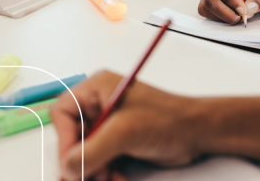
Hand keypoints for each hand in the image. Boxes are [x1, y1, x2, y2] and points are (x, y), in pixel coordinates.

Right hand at [51, 71, 199, 180]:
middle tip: (85, 177)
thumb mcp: (124, 132)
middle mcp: (101, 104)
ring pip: (87, 152)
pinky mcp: (120, 139)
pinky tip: (117, 178)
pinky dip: (105, 172)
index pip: (63, 114)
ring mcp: (111, 123)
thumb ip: (91, 151)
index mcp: (98, 88)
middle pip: (73, 137)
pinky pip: (101, 160)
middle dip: (81, 160)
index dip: (64, 140)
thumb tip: (67, 166)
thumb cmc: (168, 119)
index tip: (71, 163)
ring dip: (94, 170)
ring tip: (107, 178)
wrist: (196, 132)